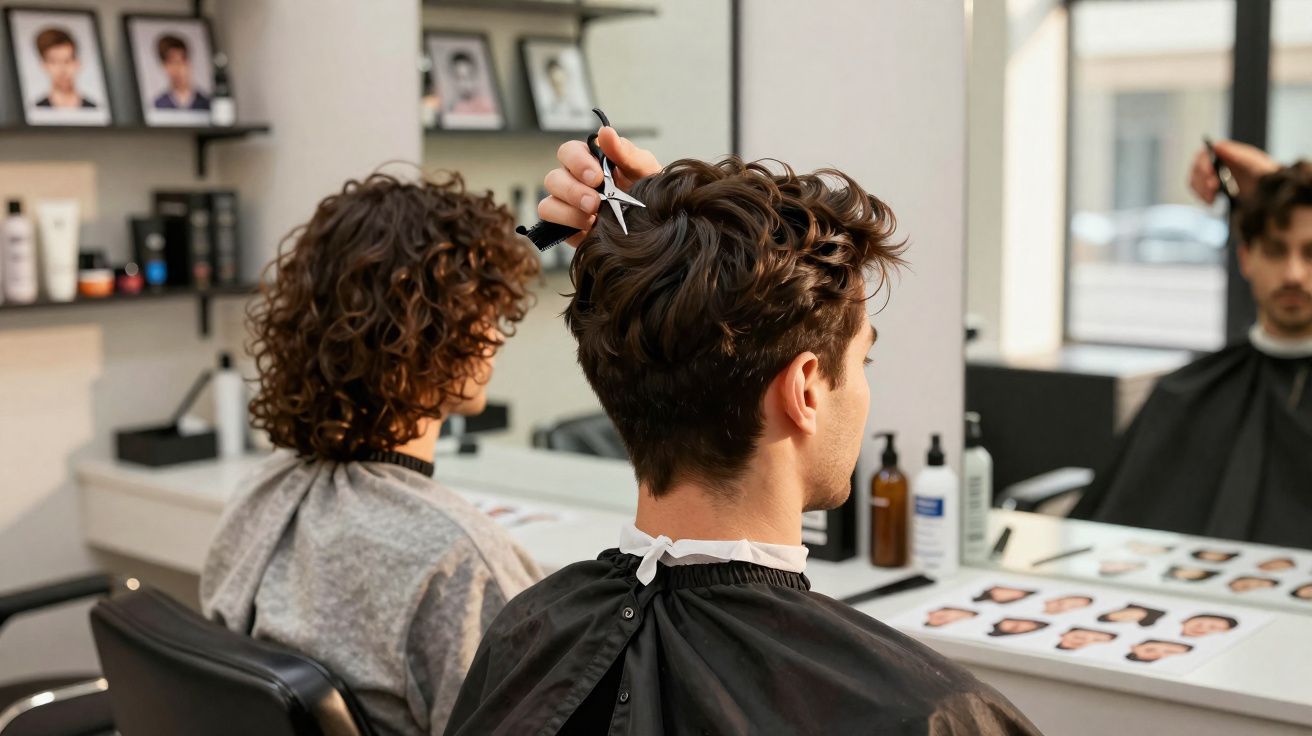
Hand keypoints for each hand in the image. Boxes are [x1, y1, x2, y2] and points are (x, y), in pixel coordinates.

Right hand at [538, 126, 661, 245]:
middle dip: (573, 191)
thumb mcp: (644, 170)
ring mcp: (568, 207)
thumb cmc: (647, 193)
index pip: (568, 152)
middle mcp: (574, 182)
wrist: (655, 228)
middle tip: (595, 203)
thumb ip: (626, 152)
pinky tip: (588, 230)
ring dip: (569, 212)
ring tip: (592, 218)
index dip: (577, 162)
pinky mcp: (568, 229)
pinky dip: (568, 227)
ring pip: (547, 204)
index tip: (597, 177)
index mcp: (590, 161)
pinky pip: (553, 227)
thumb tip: (606, 132)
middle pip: (553, 179)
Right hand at [1188, 139, 1277, 204]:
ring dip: (1201, 190)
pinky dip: (1202, 197)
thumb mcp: (1254, 162)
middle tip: (1213, 188)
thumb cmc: (1265, 173)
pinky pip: (1198, 192)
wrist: (1271, 191)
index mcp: (1225, 152)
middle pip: (1196, 169)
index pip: (1205, 155)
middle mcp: (1215, 162)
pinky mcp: (1210, 190)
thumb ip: (1236, 153)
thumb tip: (1216, 146)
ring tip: (1213, 198)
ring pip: (1194, 181)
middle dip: (1202, 180)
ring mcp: (1211, 176)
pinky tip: (1212, 201)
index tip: (1210, 174)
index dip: (1203, 164)